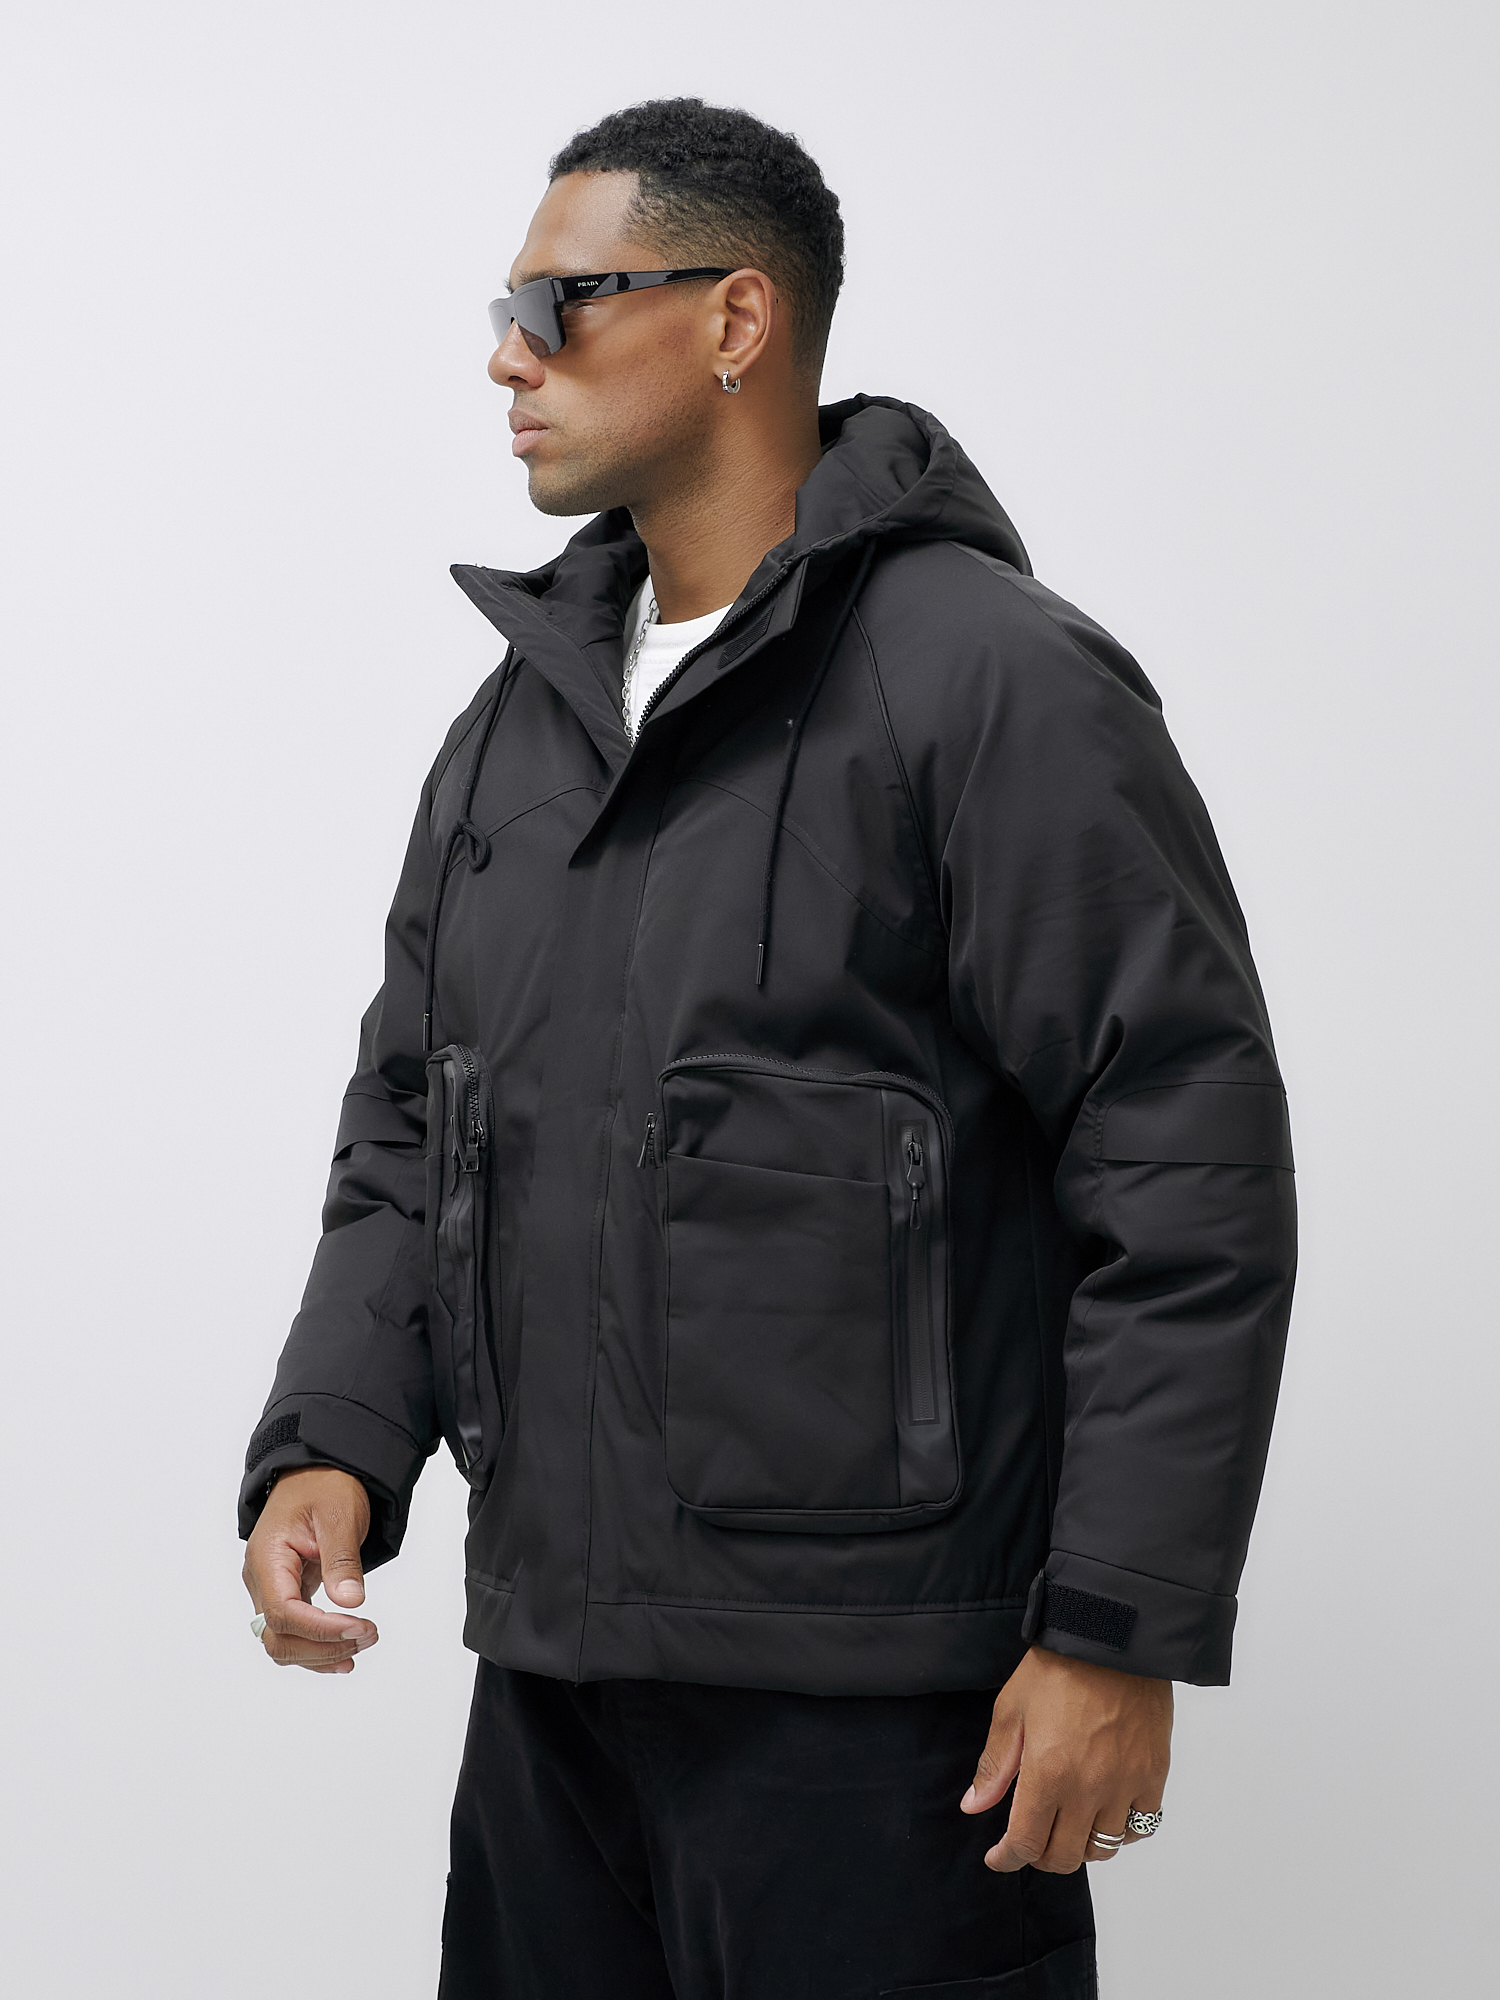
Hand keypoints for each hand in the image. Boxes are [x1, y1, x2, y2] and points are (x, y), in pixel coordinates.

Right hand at [242, 1466, 378, 1672]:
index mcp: (268, 1558)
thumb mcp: (339, 1514)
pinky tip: (343, 1654)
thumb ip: (341, 1559)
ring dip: (321, 1653)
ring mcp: (272, 1588)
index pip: (283, 1613)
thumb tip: (350, 1602)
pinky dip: (317, 1647)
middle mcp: (262, 1578)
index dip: (320, 1629)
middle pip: (278, 1637)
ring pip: (283, 1642)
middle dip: (322, 1647)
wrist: (317, 1469)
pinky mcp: (288, 1592)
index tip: (358, 1627)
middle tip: (367, 1636)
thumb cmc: (324, 1485)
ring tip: (362, 1643)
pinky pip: (295, 1631)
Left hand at [961, 1645, 1170, 1872]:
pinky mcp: (1153, 1775)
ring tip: (1068, 1827)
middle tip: (1031, 1842)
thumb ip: (995, 1765)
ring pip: (1104, 1848)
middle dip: (1042, 1857)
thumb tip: (974, 1806)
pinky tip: (1106, 1815)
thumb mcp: (1012, 1709)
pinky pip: (1141, 1827)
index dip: (1008, 1858)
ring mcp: (1125, 1785)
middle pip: (1065, 1856)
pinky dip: (1123, 1832)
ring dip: (1081, 1846)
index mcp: (1047, 1773)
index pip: (1025, 1843)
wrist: (1113, 1638)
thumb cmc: (1059, 1667)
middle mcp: (1087, 1788)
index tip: (999, 1858)